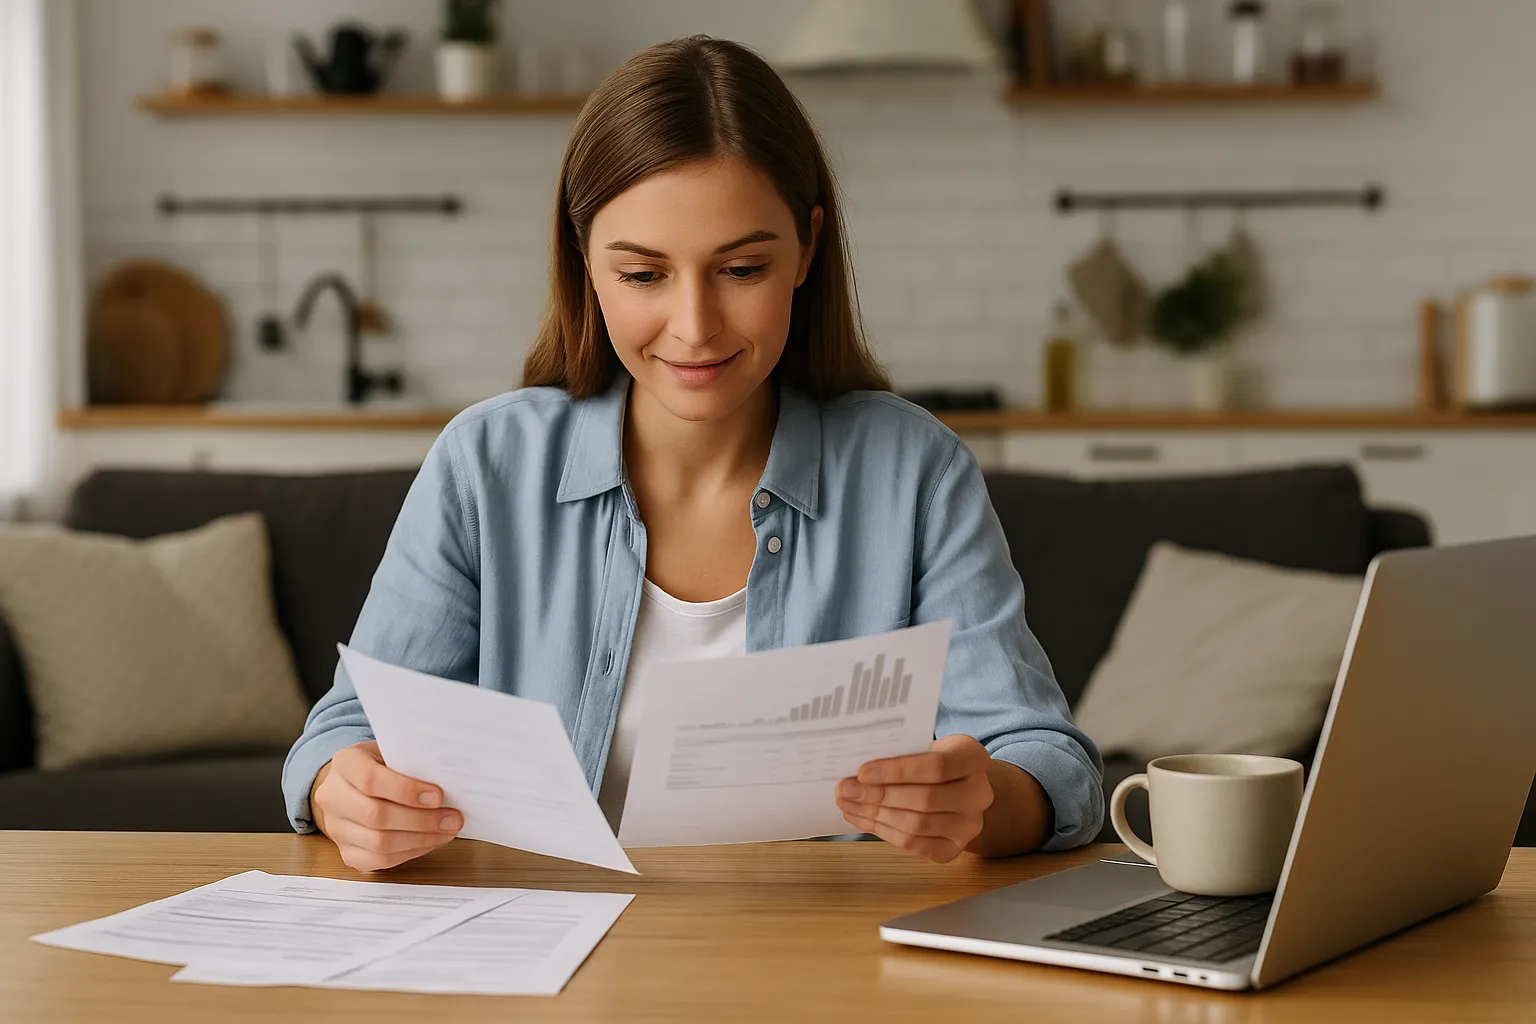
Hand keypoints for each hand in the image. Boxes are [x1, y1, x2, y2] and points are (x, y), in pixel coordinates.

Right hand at [310, 740, 461, 871]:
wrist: (354, 784)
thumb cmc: (382, 765)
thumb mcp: (394, 752)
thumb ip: (413, 764)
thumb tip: (451, 784)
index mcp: (345, 763)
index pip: (370, 780)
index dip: (407, 791)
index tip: (438, 796)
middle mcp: (332, 796)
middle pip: (376, 816)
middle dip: (421, 820)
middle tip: (453, 819)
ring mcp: (336, 827)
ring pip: (379, 843)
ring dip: (421, 839)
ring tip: (447, 830)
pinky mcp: (345, 852)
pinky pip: (379, 861)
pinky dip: (410, 853)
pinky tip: (430, 841)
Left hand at [836, 734, 993, 863]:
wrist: (958, 787)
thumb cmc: (933, 760)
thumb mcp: (925, 745)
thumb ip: (900, 752)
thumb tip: (856, 770)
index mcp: (974, 758)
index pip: (937, 766)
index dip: (898, 771)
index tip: (862, 771)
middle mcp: (979, 794)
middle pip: (925, 799)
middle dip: (879, 795)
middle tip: (845, 789)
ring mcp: (969, 825)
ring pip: (916, 825)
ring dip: (875, 815)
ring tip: (848, 804)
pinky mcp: (954, 848)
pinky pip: (914, 845)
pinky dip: (882, 831)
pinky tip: (862, 818)